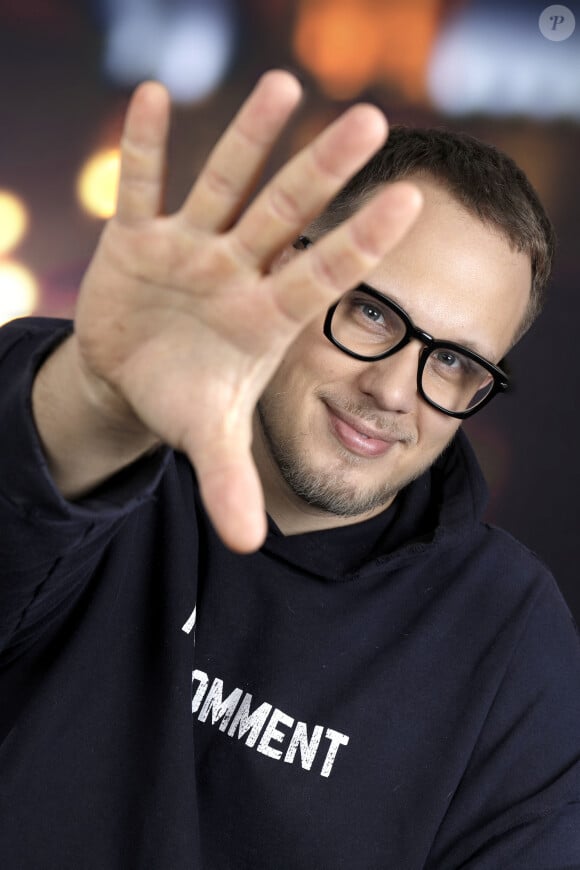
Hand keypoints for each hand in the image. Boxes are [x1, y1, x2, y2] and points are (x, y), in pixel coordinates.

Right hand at [73, 70, 421, 551]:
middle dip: (322, 172)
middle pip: (286, 215)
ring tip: (287, 84)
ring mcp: (190, 250)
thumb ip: (229, 484)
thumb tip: (249, 549)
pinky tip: (154, 97)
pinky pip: (143, 186)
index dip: (359, 245)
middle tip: (371, 121)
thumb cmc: (186, 395)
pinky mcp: (137, 239)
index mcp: (264, 317)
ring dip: (250, 139)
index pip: (321, 276)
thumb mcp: (207, 438)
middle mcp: (237, 272)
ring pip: (225, 185)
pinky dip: (147, 148)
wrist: (136, 371)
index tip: (408, 204)